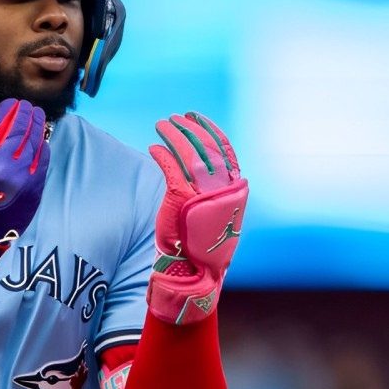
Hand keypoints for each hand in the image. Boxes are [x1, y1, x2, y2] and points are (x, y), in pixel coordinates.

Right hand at [0, 99, 49, 273]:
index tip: (17, 103)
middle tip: (31, 107)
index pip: (5, 123)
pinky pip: (43, 158)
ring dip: (38, 126)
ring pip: (36, 141)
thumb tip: (7, 114)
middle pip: (23, 129)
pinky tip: (41, 140)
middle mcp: (6, 163)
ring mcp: (24, 174)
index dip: (14, 110)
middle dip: (29, 114)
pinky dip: (43, 146)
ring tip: (38, 117)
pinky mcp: (36, 185)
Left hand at [146, 112, 247, 323]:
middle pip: (205, 146)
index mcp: (235, 189)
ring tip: (162, 124)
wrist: (196, 271)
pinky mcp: (180, 196)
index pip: (224, 149)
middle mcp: (221, 187)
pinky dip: (161, 153)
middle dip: (189, 128)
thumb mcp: (217, 212)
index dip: (210, 130)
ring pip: (188, 151)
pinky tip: (153, 147)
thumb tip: (207, 167)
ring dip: (173, 134)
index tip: (197, 118)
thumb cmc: (205, 244)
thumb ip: (215, 190)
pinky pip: (170, 166)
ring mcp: (202, 191)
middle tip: (175, 118)